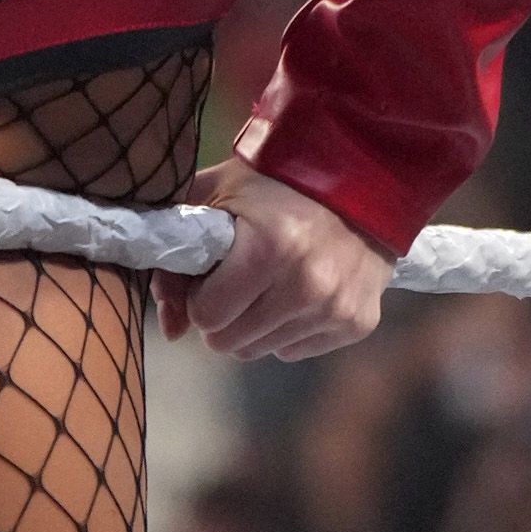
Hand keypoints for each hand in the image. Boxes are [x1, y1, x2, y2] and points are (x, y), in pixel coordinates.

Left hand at [156, 156, 392, 360]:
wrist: (360, 180)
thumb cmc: (277, 182)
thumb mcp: (218, 194)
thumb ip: (178, 254)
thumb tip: (170, 330)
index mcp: (268, 248)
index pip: (206, 316)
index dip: (201, 295)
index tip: (213, 274)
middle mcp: (306, 285)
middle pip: (230, 343)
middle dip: (224, 316)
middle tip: (237, 281)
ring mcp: (335, 308)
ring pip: (261, 351)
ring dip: (254, 325)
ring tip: (268, 284)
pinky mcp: (357, 323)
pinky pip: (296, 351)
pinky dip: (287, 329)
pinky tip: (298, 292)